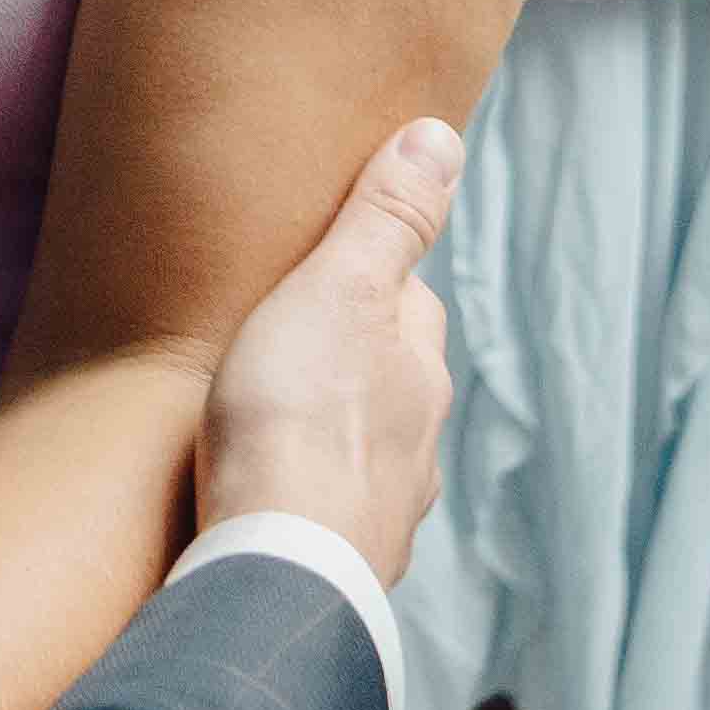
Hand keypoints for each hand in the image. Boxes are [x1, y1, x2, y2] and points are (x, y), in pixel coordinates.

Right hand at [196, 115, 462, 583]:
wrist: (280, 571)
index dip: (368, 278)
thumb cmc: (299, 421)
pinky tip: (271, 500)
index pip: (409, 301)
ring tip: (269, 422)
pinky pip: (331, 515)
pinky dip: (308, 498)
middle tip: (285, 341)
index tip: (323, 266)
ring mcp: (385, 510)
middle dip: (352, 361)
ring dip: (330, 435)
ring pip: (367, 452)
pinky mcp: (343, 566)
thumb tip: (441, 138)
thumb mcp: (336, 290)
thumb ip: (385, 219)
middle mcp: (418, 443)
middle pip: (392, 381)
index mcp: (418, 371)